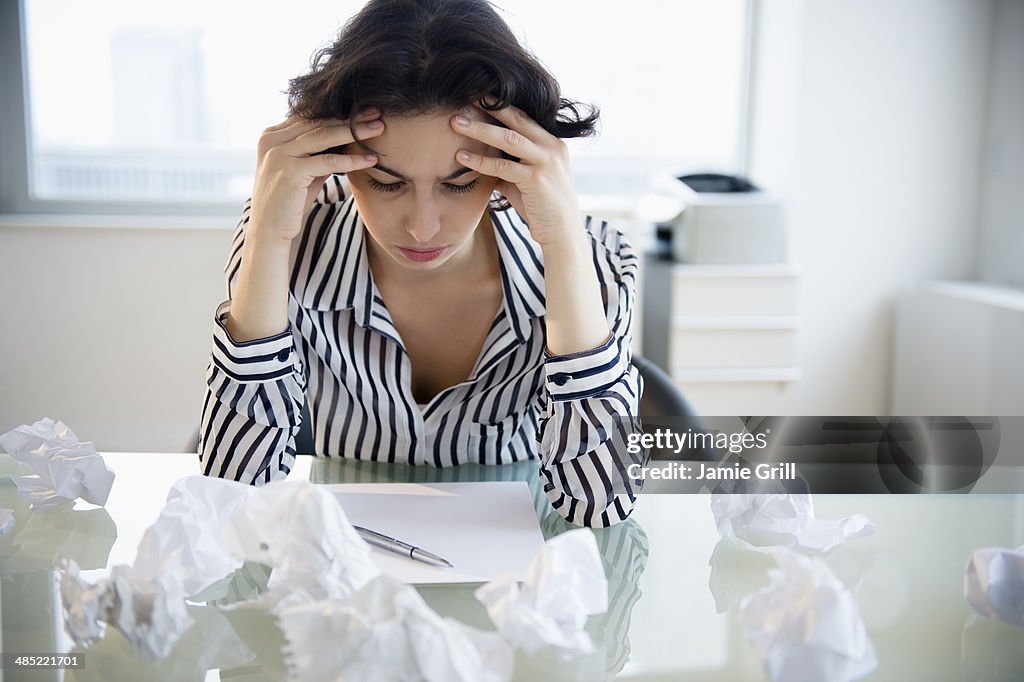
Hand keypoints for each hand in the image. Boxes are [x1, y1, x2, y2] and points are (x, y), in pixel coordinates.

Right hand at [249, 108, 384, 242]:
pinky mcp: (290, 171)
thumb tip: (344, 138)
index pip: (310, 117)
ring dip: (355, 131)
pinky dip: (351, 160)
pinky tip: (370, 159)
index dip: (338, 113)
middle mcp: (272, 140)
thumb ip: (317, 152)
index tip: (365, 110)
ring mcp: (279, 154)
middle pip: (319, 122)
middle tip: (377, 112)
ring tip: (379, 129)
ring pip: (324, 136)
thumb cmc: (288, 202)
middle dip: (350, 118)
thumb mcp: (303, 170)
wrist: (269, 231)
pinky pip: (328, 161)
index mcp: (272, 135)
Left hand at [450, 100, 580, 247]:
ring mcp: (546, 162)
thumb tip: (482, 157)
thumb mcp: (525, 181)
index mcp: (552, 143)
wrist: (562, 234)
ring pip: (509, 138)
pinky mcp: (537, 180)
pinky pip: (504, 166)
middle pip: (516, 119)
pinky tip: (461, 157)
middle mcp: (552, 147)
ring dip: (480, 129)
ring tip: (455, 123)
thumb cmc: (541, 208)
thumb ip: (508, 166)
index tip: (474, 97)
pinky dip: (480, 160)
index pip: (522, 117)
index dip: (498, 106)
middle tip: (462, 98)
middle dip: (488, 108)